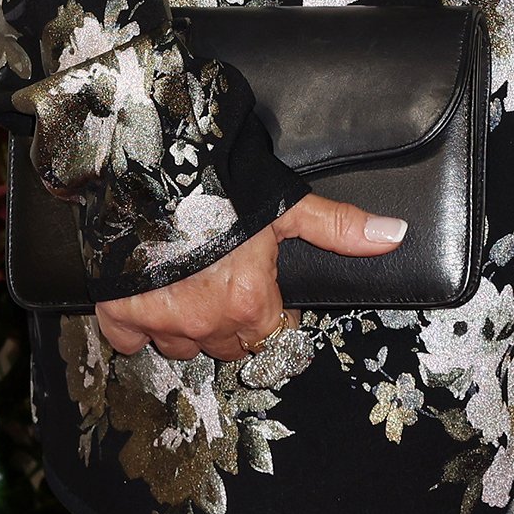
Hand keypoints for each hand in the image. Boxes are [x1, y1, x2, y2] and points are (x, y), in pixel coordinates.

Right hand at [93, 192, 407, 360]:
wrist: (148, 167)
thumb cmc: (219, 183)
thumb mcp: (286, 204)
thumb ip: (339, 227)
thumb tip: (394, 235)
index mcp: (249, 303)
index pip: (272, 339)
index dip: (274, 316)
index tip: (266, 294)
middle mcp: (206, 322)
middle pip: (228, 345)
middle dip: (233, 322)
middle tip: (227, 283)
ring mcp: (160, 322)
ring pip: (182, 346)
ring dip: (189, 325)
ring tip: (190, 286)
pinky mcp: (119, 313)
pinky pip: (130, 342)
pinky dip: (138, 325)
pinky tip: (148, 296)